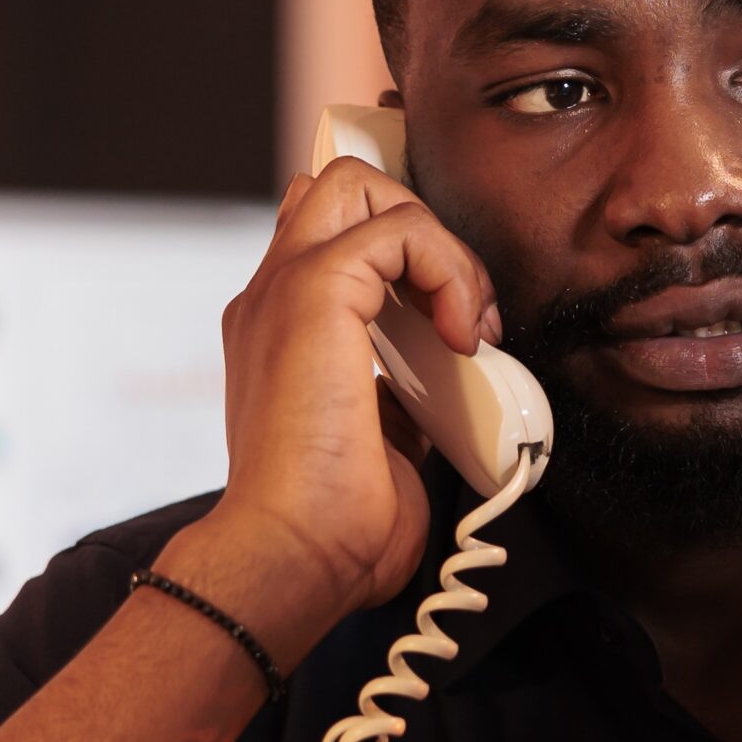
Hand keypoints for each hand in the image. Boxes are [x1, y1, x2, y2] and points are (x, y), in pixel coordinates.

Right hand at [200, 156, 502, 665]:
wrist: (297, 554)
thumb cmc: (335, 527)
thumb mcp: (383, 449)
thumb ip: (402, 403)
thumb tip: (442, 392)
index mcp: (283, 331)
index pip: (334, 239)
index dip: (407, 260)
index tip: (458, 334)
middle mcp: (273, 298)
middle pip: (342, 189)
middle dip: (423, 232)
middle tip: (465, 320)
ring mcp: (285, 289)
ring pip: (362, 186)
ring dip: (440, 247)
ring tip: (468, 328)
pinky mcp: (315, 293)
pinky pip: (399, 228)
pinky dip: (449, 271)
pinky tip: (463, 339)